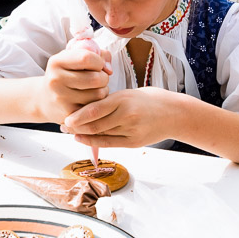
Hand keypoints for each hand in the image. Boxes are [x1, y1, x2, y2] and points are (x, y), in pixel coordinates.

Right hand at [37, 47, 110, 121]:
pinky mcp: (69, 115)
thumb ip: (97, 54)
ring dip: (103, 91)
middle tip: (99, 78)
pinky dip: (99, 104)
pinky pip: (96, 108)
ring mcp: (61, 99)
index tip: (98, 65)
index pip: (87, 58)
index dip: (99, 61)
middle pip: (96, 78)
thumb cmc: (66, 74)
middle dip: (104, 77)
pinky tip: (92, 100)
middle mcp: (56, 80)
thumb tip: (109, 69)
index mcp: (56, 62)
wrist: (44, 100)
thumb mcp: (73, 59)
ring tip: (95, 89)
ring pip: (98, 94)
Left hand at [61, 86, 179, 148]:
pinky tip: (84, 139)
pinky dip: (94, 142)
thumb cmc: (151, 100)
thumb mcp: (129, 93)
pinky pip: (109, 144)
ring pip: (100, 135)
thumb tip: (86, 108)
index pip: (94, 109)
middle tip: (63, 125)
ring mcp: (130, 130)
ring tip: (71, 132)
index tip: (66, 117)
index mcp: (124, 99)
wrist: (175, 114)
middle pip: (94, 125)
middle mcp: (126, 115)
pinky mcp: (134, 142)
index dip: (77, 116)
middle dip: (76, 127)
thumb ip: (110, 101)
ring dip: (83, 135)